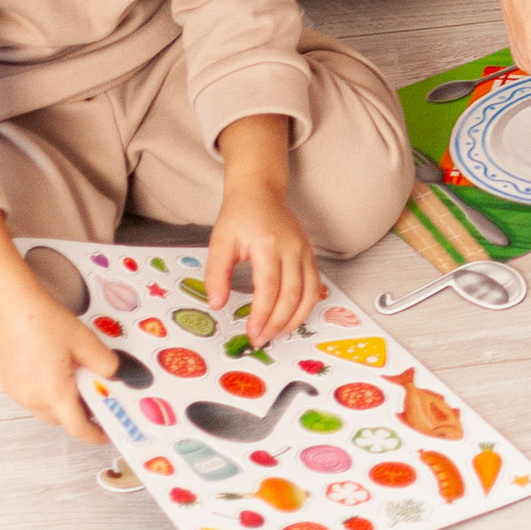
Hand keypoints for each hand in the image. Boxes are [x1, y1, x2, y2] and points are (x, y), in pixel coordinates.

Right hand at [0, 260, 124, 441]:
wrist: (12, 308)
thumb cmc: (44, 322)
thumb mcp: (86, 341)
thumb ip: (105, 363)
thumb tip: (115, 376)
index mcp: (55, 393)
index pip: (77, 427)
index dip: (94, 434)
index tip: (105, 433)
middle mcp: (33, 399)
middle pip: (60, 419)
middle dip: (78, 415)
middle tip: (93, 398)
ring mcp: (17, 393)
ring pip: (44, 409)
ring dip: (59, 403)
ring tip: (72, 380)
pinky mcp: (7, 384)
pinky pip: (29, 397)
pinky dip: (43, 393)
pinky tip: (50, 370)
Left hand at [205, 144, 324, 344]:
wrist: (260, 190)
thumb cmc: (240, 215)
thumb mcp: (220, 241)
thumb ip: (216, 273)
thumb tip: (216, 304)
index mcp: (268, 243)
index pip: (269, 287)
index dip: (262, 314)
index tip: (251, 332)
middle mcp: (292, 247)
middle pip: (292, 294)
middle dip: (277, 322)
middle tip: (260, 339)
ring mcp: (304, 250)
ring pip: (309, 292)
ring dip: (295, 318)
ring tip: (277, 334)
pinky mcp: (309, 254)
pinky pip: (315, 285)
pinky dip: (306, 306)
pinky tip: (292, 318)